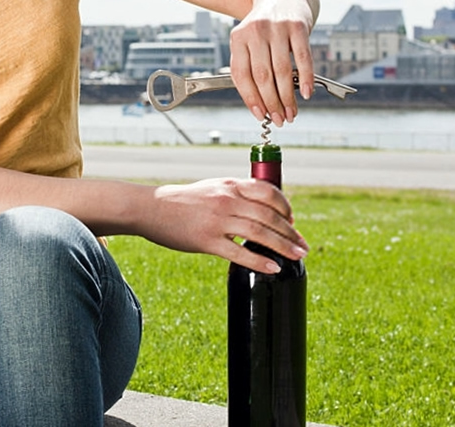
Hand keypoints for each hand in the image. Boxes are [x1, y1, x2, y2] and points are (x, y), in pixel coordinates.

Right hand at [139, 178, 308, 272]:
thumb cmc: (182, 201)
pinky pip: (239, 253)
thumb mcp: (212, 188)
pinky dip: (259, 261)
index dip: (286, 207)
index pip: (268, 192)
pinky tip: (272, 268)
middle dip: (290, 232)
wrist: (151, 208)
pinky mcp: (207, 240)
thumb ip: (234, 195)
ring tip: (297, 256)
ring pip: (260, 233)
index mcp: (230, 185)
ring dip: (283, 246)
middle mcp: (227, 200)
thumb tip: (258, 210)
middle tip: (303, 246)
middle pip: (269, 216)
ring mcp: (218, 220)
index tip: (292, 221)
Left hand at [228, 0, 317, 126]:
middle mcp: (256, 31)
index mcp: (238, 38)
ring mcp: (277, 27)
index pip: (242, 75)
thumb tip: (262, 105)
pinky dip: (306, 78)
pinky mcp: (298, 25)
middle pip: (262, 75)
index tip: (260, 115)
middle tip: (279, 119)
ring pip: (282, 70)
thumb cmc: (265, 27)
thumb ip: (252, 67)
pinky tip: (306, 93)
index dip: (251, 98)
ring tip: (292, 112)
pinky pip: (303, 57)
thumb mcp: (250, 41)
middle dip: (271, 102)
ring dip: (288, 97)